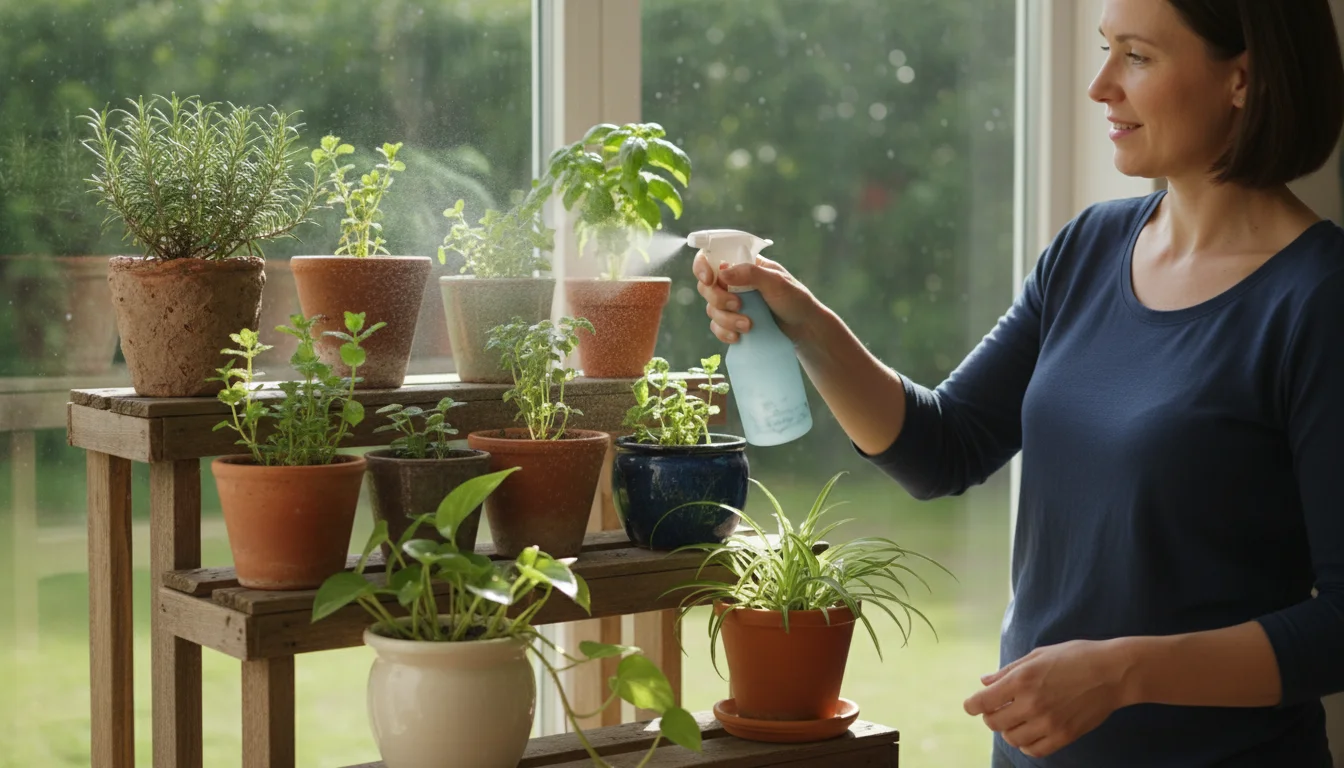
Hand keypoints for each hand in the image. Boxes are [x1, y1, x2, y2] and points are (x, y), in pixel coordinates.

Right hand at [693, 251, 819, 343]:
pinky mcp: (733, 323)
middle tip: (738, 305)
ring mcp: (733, 303)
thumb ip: (751, 274)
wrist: (805, 329)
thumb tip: (721, 272)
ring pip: (711, 309)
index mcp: (743, 265)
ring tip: (748, 326)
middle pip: (707, 287)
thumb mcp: (777, 282)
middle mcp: (734, 282)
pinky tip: (738, 338)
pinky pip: (717, 327)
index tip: (709, 279)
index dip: (702, 266)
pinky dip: (724, 333)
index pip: (712, 257)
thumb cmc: (795, 300)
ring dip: (726, 319)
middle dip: (718, 299)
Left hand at [963, 639, 1134, 758]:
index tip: (971, 705)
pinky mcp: (1065, 735)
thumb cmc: (1075, 657)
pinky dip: (1026, 744)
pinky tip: (1030, 732)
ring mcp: (1049, 722)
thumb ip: (1008, 671)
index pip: (982, 702)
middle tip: (998, 709)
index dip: (971, 705)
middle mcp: (1032, 703)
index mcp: (1022, 679)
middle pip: (994, 723)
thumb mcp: (1038, 655)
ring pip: (1012, 738)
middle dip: (991, 716)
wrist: (1113, 672)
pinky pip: (1035, 749)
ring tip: (1017, 719)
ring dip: (1009, 730)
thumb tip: (984, 682)